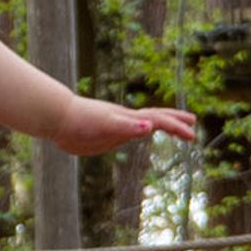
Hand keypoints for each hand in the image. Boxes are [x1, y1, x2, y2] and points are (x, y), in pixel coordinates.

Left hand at [48, 99, 198, 156]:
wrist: (57, 116)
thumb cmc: (80, 120)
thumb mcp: (106, 125)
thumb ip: (127, 127)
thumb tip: (149, 127)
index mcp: (129, 119)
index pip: (159, 121)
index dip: (177, 127)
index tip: (193, 135)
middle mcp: (125, 120)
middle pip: (156, 117)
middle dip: (175, 120)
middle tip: (193, 123)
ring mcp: (116, 125)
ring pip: (143, 123)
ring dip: (160, 124)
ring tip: (170, 128)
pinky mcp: (105, 132)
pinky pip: (128, 131)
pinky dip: (138, 131)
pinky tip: (137, 133)